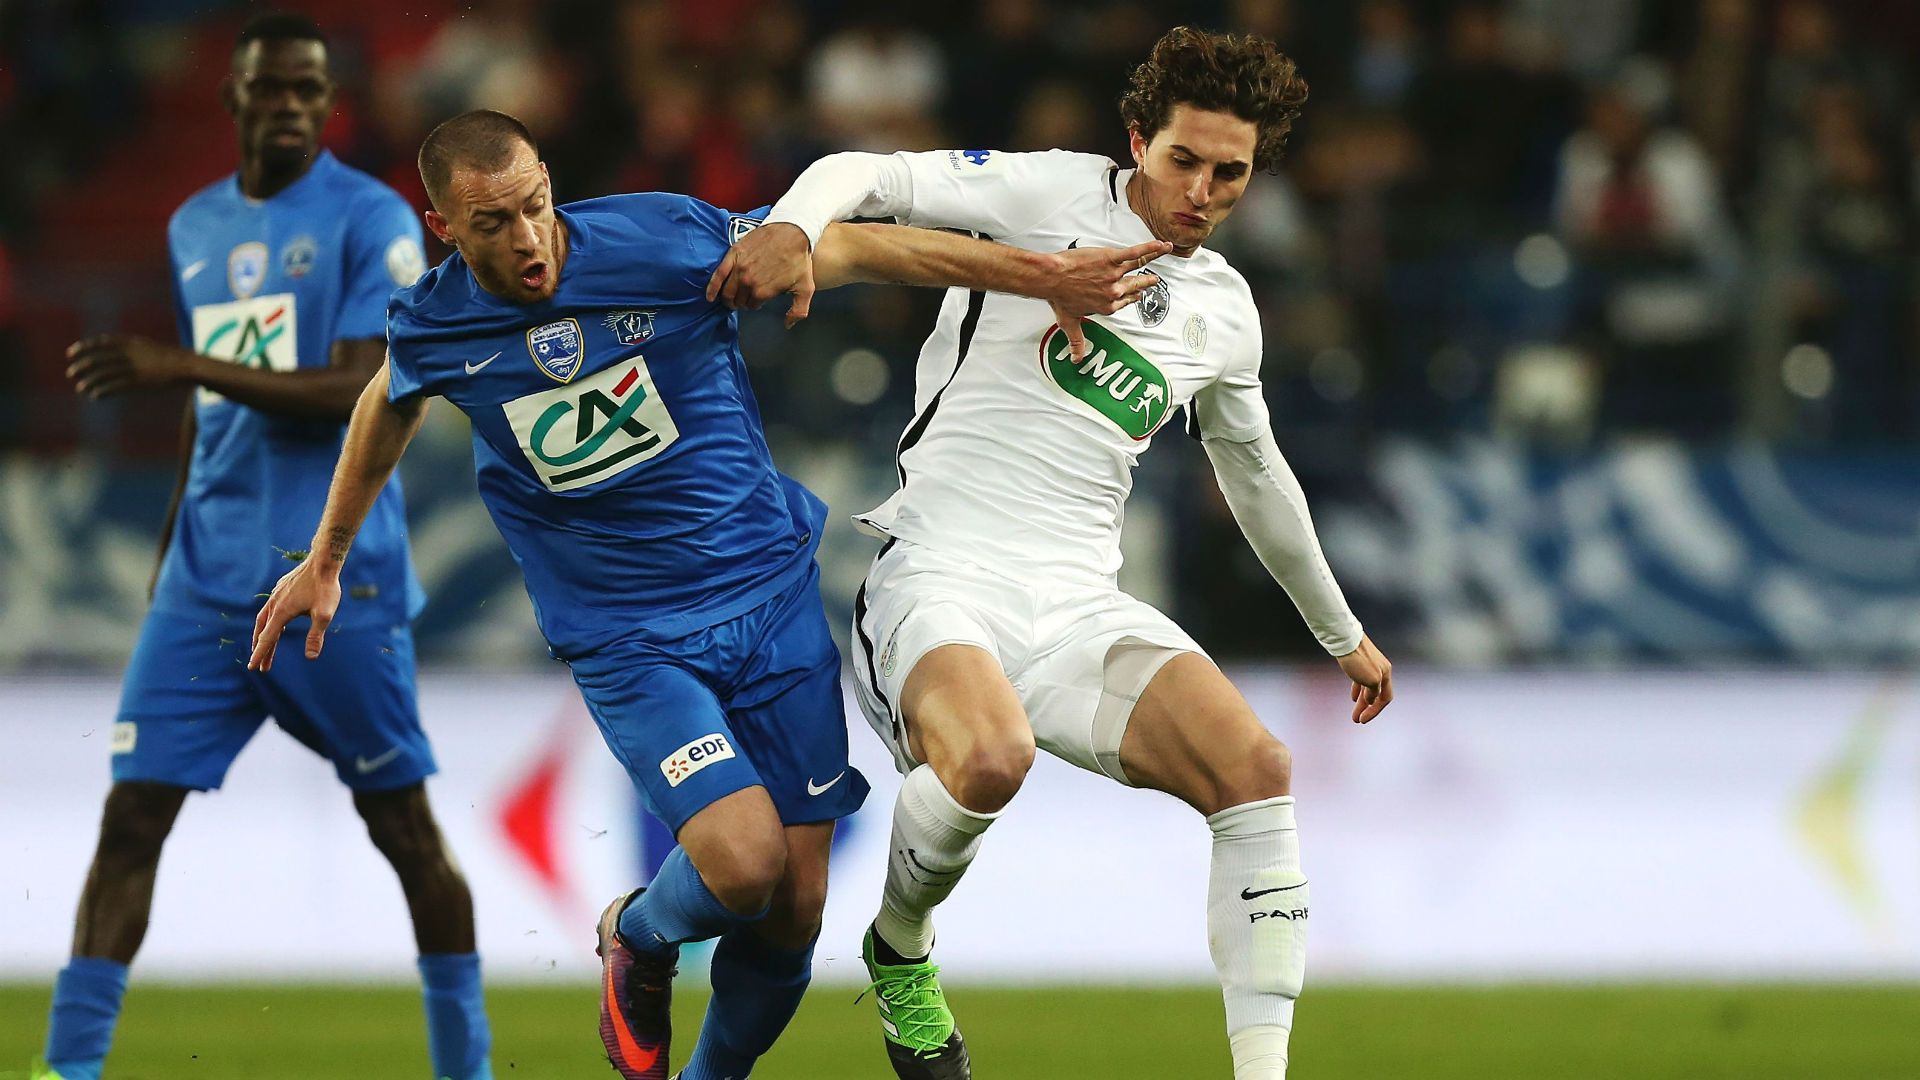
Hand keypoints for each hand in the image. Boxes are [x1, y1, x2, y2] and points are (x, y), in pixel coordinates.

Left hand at [66, 335, 192, 398]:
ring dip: (90, 381)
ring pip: (105, 374)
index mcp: (131, 342)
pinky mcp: (140, 382)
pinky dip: (104, 390)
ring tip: (80, 387)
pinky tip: (95, 395)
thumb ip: (130, 349)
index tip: (70, 353)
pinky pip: (116, 386)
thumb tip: (114, 354)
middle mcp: (129, 354)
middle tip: (70, 373)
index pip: (100, 343)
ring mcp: (134, 368)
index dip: (83, 347)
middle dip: (82, 366)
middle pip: (99, 359)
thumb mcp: (147, 347)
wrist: (187, 366)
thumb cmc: (167, 357)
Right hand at [248, 557, 341, 670]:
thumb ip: (315, 636)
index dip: (260, 655)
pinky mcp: (281, 589)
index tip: (253, 668)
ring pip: (264, 619)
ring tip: (264, 648)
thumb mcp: (324, 615)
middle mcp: (274, 604)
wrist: (323, 562)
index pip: (267, 639)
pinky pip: (270, 609)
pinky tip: (276, 623)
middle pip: (263, 631)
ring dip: (263, 635)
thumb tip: (311, 657)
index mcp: (281, 612)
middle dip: (261, 649)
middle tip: (261, 666)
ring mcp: (276, 595)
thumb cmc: (325, 588)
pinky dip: (269, 621)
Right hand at [705, 222, 815, 328]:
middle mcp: (748, 282)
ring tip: (730, 299)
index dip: (754, 305)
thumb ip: (798, 311)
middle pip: (738, 300)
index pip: (751, 306)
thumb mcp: (806, 288)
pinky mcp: (733, 254)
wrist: (792, 231)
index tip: (756, 301)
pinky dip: (712, 287)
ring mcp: (739, 268)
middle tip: (743, 300)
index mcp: (763, 292)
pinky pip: (718, 274)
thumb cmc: (799, 259)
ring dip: (727, 298)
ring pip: (727, 291)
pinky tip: (710, 296)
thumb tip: (787, 325)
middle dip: (740, 302)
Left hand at [1044, 239, 1172, 360]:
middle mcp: (1114, 292)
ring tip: (1164, 252)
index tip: (1136, 295)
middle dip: (1146, 282)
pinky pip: (1134, 254)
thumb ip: (1076, 342)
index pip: (1125, 301)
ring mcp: (1114, 275)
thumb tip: (1076, 359)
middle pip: (1135, 285)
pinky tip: (1161, 245)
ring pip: (1139, 266)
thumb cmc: (1058, 297)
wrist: (1052, 278)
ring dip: (1154, 258)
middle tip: (1153, 279)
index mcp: (1107, 306)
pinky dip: (1149, 249)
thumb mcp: (1069, 323)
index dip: (1131, 297)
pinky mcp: (1112, 259)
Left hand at [1336, 636, 1393, 723]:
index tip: (1363, 720)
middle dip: (1367, 709)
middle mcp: (1381, 670)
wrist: (1344, 638)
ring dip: (1362, 701)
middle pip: (1376, 695)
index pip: (1385, 698)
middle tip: (1356, 720)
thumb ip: (1373, 692)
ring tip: (1354, 712)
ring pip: (1368, 688)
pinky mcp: (1359, 662)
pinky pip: (1361, 680)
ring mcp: (1370, 665)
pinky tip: (1353, 697)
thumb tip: (1371, 699)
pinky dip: (1358, 690)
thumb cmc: (1357, 659)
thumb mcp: (1370, 680)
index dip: (1375, 711)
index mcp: (1386, 674)